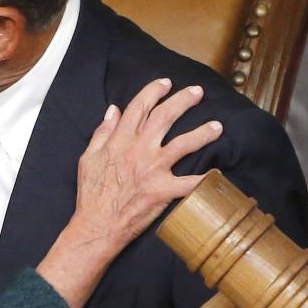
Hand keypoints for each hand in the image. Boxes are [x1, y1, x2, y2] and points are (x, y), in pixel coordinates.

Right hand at [71, 79, 221, 259]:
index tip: (165, 83)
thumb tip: (114, 110)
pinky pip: (190, 183)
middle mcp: (140, 150)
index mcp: (120, 140)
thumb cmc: (91, 194)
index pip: (139, 107)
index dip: (153, 91)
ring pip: (183, 144)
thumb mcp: (88, 158)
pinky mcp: (163, 190)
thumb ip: (102, 132)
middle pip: (165, 117)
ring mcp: (153, 170)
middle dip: (183, 101)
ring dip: (202, 133)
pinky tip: (219, 174)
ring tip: (217, 126)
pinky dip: (205, 179)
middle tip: (198, 92)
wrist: (98, 225)